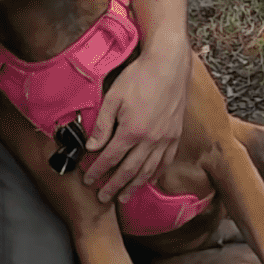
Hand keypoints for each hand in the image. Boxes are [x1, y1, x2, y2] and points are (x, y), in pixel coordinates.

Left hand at [85, 38, 187, 204]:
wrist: (169, 64)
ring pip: (148, 171)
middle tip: (103, 199)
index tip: (89, 181)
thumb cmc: (140, 77)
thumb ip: (102, 125)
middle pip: (129, 171)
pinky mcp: (175, 135)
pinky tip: (149, 179)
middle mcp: (150, 140)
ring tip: (124, 197)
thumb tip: (92, 146)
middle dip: (114, 187)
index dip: (97, 172)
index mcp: (132, 131)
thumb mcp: (113, 97)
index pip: (110, 159)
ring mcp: (165, 139)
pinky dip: (155, 174)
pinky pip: (165, 161)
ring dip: (134, 186)